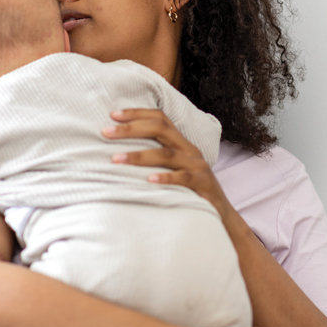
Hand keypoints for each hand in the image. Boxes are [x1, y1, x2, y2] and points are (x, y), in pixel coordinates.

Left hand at [103, 109, 232, 215]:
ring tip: (116, 159)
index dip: (137, 113)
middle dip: (131, 129)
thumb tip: (117, 151)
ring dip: (139, 155)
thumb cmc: (189, 191)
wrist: (220, 213)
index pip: (159, 118)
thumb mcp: (172, 169)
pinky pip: (183, 178)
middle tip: (105, 132)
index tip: (112, 115)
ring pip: (166, 154)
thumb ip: (153, 158)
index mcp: (180, 143)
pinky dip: (166, 178)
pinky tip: (149, 180)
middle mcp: (189, 149)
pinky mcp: (204, 184)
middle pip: (160, 129)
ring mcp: (197, 166)